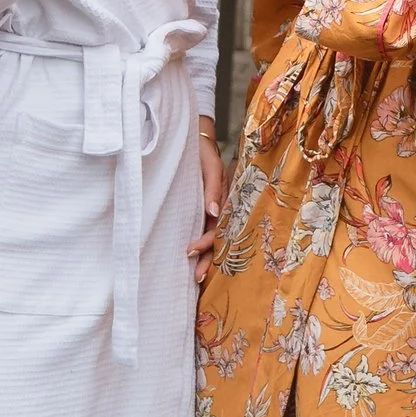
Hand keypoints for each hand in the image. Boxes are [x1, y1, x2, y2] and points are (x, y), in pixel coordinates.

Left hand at [189, 117, 225, 277]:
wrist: (197, 138)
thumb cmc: (203, 151)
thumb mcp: (211, 166)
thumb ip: (213, 188)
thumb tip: (213, 213)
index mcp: (226, 200)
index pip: (218, 228)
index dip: (206, 242)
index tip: (190, 250)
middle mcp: (221, 209)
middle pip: (217, 239)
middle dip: (207, 259)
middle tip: (195, 278)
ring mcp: (213, 210)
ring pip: (212, 238)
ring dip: (205, 257)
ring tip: (195, 277)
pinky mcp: (203, 207)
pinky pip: (204, 229)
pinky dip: (201, 245)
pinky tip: (196, 258)